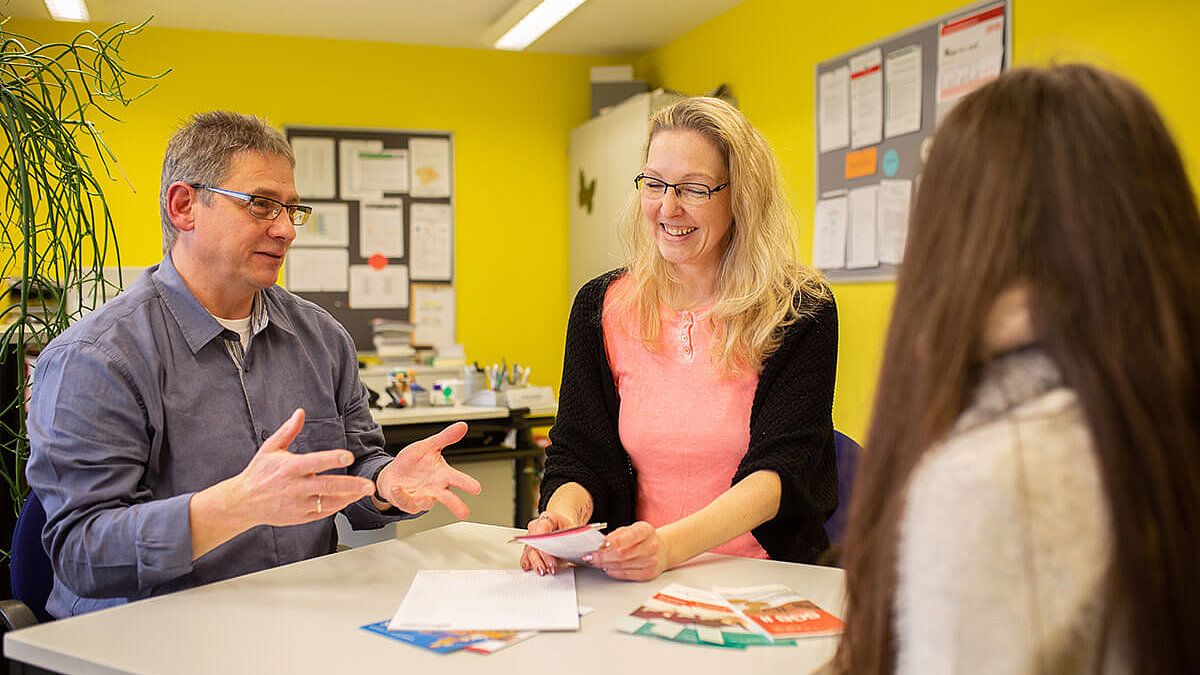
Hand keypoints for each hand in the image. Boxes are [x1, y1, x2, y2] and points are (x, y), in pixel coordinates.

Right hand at [228, 409, 374, 527]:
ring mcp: (297, 504)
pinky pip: (322, 513)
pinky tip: (348, 499)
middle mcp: (294, 487)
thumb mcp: (270, 449)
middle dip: (351, 485)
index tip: (348, 456)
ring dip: (348, 498)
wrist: (242, 502)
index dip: (332, 459)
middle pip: (327, 486)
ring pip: (328, 502)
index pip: (314, 462)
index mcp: (289, 468)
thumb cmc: (258, 473)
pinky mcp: (299, 517)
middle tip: (368, 485)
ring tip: (363, 492)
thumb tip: (300, 412)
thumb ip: (288, 431)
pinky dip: (336, 506)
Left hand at [375, 422, 481, 516]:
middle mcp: (434, 488)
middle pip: (447, 498)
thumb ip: (445, 437)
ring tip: (422, 495)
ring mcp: (421, 497)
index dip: (467, 484)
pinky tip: (398, 488)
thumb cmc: (413, 463)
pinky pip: (404, 500)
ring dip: (425, 500)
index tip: (476, 488)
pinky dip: (401, 495)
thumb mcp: (428, 445)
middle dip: (455, 505)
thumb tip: (462, 426)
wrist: (393, 473)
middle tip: (463, 512)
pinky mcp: (407, 502)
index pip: (457, 479)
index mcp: (442, 475)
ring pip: (426, 504)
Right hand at [519, 511, 574, 575]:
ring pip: (529, 550)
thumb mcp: (573, 530)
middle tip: (545, 570)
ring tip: (541, 571)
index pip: (542, 533)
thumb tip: (572, 550)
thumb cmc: (568, 528)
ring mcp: (531, 535)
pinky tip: (528, 567)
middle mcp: (536, 526)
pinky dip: (527, 561)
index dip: (546, 550)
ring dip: (534, 562)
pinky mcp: (529, 544)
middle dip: (539, 559)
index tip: (552, 563)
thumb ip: (570, 539)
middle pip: (534, 543)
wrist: (564, 526)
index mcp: (548, 518)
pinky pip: (526, 553)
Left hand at [584, 521, 670, 580]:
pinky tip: (607, 568)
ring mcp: (651, 561)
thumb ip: (616, 535)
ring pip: (622, 566)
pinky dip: (613, 572)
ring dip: (605, 565)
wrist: (663, 549)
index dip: (609, 543)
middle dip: (602, 556)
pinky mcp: (649, 573)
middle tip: (590, 556)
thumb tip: (599, 544)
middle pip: (621, 554)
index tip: (596, 546)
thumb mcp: (632, 529)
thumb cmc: (644, 538)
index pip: (625, 538)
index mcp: (646, 531)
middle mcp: (651, 546)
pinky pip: (626, 575)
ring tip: (596, 562)